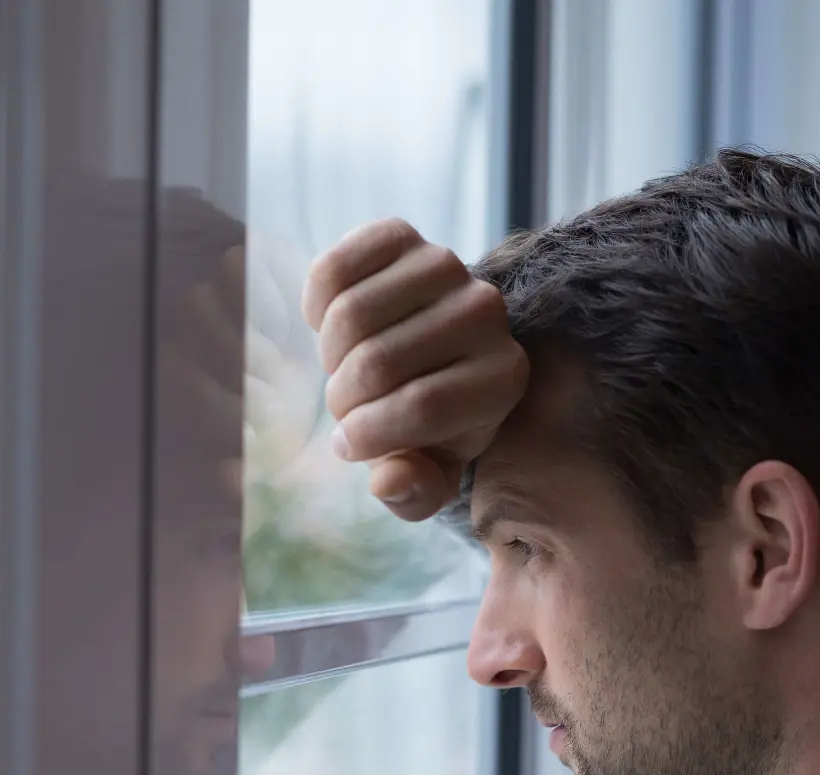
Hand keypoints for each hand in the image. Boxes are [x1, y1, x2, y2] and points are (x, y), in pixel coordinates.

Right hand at [302, 219, 528, 519]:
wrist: (427, 352)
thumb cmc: (430, 422)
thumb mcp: (429, 469)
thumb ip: (414, 492)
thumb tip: (391, 479)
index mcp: (503, 377)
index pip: (423, 407)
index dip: (370, 434)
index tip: (351, 445)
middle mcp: (486, 312)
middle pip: (378, 362)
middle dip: (343, 398)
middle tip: (345, 407)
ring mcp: (445, 266)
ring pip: (350, 316)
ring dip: (328, 356)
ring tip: (342, 370)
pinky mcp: (402, 237)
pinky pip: (332, 271)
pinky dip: (315, 307)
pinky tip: (329, 325)